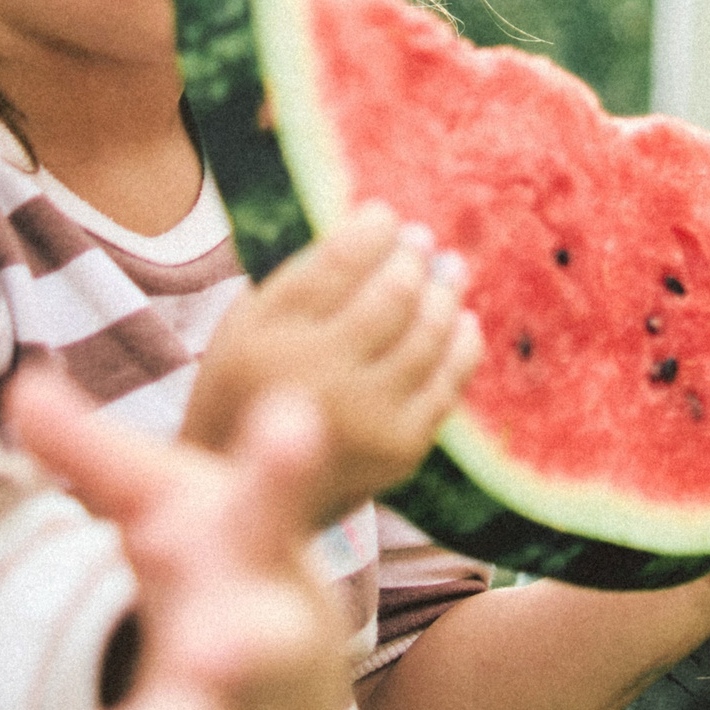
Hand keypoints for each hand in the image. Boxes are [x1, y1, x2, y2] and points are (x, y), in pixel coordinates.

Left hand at [0, 372, 351, 709]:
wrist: (297, 677)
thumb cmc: (225, 563)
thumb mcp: (172, 499)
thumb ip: (94, 456)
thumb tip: (22, 386)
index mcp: (258, 557)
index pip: (276, 505)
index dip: (284, 466)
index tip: (291, 416)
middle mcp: (261, 646)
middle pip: (254, 655)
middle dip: (236, 658)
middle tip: (208, 654)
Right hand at [183, 203, 483, 523]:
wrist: (252, 494)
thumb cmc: (252, 386)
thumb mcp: (247, 324)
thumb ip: (302, 277)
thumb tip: (376, 225)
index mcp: (268, 335)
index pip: (339, 262)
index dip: (372, 230)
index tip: (383, 215)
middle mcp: (314, 376)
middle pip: (392, 296)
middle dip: (413, 258)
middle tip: (421, 240)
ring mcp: (363, 416)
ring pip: (428, 335)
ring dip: (445, 292)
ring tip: (449, 269)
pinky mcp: (399, 448)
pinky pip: (447, 382)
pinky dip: (462, 343)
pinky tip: (461, 320)